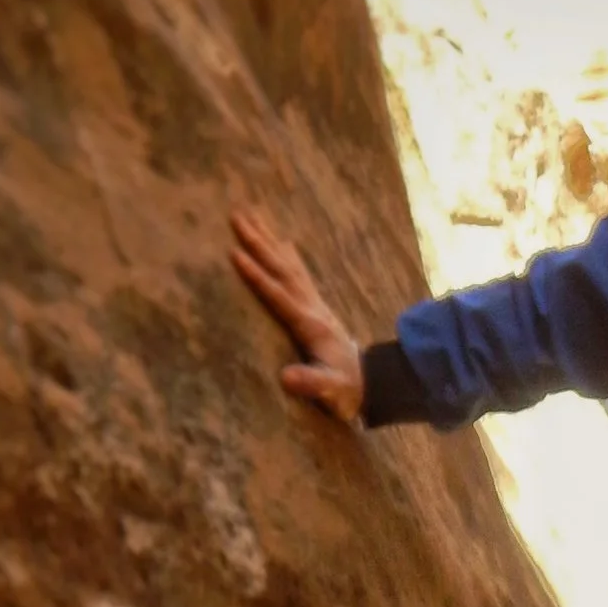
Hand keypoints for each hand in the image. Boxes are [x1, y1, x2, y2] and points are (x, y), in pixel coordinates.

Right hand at [229, 203, 364, 423]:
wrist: (372, 385)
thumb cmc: (346, 391)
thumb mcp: (331, 390)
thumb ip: (311, 383)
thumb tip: (285, 378)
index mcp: (309, 324)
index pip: (278, 295)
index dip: (257, 276)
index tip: (235, 253)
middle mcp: (312, 307)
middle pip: (282, 268)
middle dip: (259, 242)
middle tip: (236, 215)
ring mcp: (315, 304)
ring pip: (289, 264)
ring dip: (270, 240)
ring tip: (252, 215)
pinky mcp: (316, 307)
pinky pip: (299, 273)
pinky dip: (288, 255)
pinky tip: (284, 241)